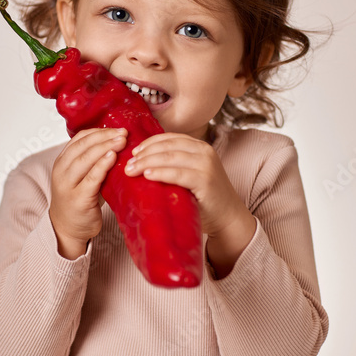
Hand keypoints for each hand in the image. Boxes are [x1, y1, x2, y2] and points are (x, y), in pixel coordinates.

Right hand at [49, 127, 127, 258]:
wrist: (68, 229)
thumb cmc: (80, 200)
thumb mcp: (83, 176)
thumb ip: (93, 161)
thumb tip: (118, 142)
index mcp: (62, 161)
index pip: (80, 139)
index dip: (99, 131)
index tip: (117, 129)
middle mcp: (62, 171)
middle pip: (83, 146)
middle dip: (105, 137)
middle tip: (123, 133)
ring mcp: (68, 185)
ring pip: (85, 159)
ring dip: (105, 147)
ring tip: (121, 141)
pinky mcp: (78, 199)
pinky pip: (91, 178)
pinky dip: (102, 165)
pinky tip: (113, 157)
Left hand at [123, 132, 251, 240]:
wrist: (228, 218)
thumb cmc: (204, 199)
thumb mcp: (190, 175)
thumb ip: (174, 166)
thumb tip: (141, 163)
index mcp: (199, 147)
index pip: (170, 138)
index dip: (149, 143)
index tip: (134, 152)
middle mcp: (204, 152)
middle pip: (168, 146)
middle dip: (144, 154)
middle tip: (127, 164)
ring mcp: (206, 165)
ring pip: (170, 157)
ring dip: (147, 162)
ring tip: (131, 170)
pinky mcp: (205, 181)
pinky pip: (178, 173)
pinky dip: (161, 173)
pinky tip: (147, 175)